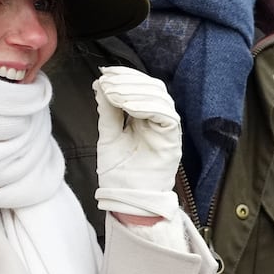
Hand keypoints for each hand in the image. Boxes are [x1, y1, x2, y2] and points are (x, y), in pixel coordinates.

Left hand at [93, 65, 181, 218]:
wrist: (126, 199)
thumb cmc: (119, 172)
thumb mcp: (108, 135)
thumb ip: (108, 111)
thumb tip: (101, 85)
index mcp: (144, 117)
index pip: (141, 86)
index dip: (125, 75)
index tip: (105, 73)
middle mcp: (159, 120)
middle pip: (153, 88)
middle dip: (129, 80)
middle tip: (107, 82)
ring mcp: (167, 129)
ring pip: (160, 98)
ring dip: (134, 91)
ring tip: (113, 93)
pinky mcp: (172, 140)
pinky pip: (165, 115)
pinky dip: (145, 105)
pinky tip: (126, 104)